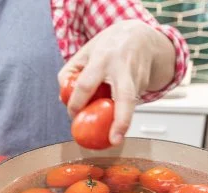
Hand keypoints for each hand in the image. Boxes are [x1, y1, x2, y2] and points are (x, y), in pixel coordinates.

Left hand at [58, 20, 175, 145]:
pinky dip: (122, 114)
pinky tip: (116, 121)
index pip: (87, 84)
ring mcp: (137, 78)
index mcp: (103, 58)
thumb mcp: (85, 52)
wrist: (141, 36)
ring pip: (132, 103)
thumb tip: (63, 99)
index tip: (73, 115)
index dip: (77, 102)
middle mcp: (123, 68)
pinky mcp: (144, 85)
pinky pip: (130, 103)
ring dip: (124, 123)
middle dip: (119, 119)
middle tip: (113, 139)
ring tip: (115, 140)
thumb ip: (69, 73)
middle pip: (124, 96)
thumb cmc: (108, 46)